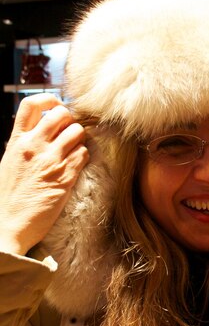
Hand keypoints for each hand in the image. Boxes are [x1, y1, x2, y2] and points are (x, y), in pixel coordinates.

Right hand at [0, 93, 88, 254]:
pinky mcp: (65, 177)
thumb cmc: (8, 197)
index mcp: (17, 141)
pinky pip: (84, 154)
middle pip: (62, 114)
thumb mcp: (9, 162)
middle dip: (70, 120)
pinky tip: (77, 164)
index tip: (56, 107)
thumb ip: (24, 145)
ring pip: (77, 132)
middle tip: (69, 133)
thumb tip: (42, 132)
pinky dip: (84, 156)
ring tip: (73, 150)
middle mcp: (34, 146)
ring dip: (79, 139)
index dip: (49, 100)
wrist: (7, 226)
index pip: (31, 104)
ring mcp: (51, 161)